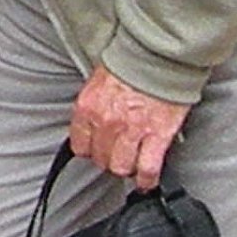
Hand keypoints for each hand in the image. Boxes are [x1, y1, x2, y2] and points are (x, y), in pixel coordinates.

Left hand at [69, 65, 190, 190]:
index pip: (79, 143)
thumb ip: (93, 104)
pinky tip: (146, 180)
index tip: (95, 150)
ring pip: (122, 167)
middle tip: (116, 157)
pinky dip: (147, 179)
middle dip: (108, 159)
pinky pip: (148, 169)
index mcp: (88, 106)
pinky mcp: (157, 136)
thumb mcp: (98, 80)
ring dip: (126, 169)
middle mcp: (106, 121)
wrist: (157, 55)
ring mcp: (132, 131)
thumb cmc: (130, 62)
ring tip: (131, 166)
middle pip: (100, 158)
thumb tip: (92, 121)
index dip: (89, 149)